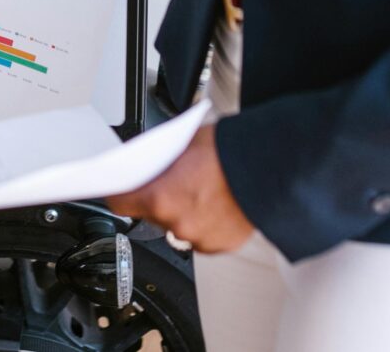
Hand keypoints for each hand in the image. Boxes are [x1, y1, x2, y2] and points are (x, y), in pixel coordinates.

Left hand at [105, 125, 256, 253]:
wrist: (271, 166)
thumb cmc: (230, 150)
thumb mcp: (183, 144)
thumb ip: (160, 162)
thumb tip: (148, 166)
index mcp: (160, 197)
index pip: (120, 203)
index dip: (119, 194)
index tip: (119, 189)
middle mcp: (176, 223)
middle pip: (151, 214)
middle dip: (160, 198)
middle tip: (175, 180)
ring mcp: (198, 238)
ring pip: (178, 226)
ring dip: (184, 212)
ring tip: (202, 190)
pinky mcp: (219, 246)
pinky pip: (201, 236)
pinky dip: (205, 223)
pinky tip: (217, 203)